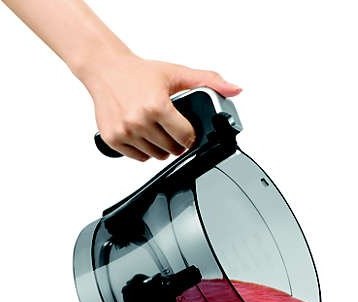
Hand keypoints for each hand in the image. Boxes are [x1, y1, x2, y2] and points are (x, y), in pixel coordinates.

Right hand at [82, 54, 240, 160]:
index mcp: (156, 106)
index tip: (186, 127)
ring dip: (161, 147)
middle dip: (176, 141)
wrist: (104, 68)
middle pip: (172, 149)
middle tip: (169, 125)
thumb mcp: (177, 73)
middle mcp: (139, 120)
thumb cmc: (139, 73)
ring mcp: (125, 132)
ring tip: (155, 128)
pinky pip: (138, 158)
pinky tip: (142, 133)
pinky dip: (144, 150)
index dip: (190, 134)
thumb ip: (208, 81)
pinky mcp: (113, 140)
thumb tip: (235, 89)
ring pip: (156, 156)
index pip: (186, 138)